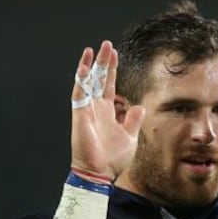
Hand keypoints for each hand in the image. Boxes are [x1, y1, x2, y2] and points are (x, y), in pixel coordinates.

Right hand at [70, 41, 145, 179]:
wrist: (99, 173)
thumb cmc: (113, 159)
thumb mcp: (129, 137)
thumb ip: (133, 121)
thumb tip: (139, 107)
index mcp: (108, 112)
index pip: (109, 85)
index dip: (112, 70)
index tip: (115, 54)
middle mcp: (96, 108)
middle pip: (99, 79)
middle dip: (103, 62)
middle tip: (107, 44)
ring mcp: (87, 110)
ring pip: (87, 82)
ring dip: (90, 66)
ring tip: (93, 49)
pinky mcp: (80, 115)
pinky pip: (78, 94)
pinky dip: (80, 80)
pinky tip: (83, 66)